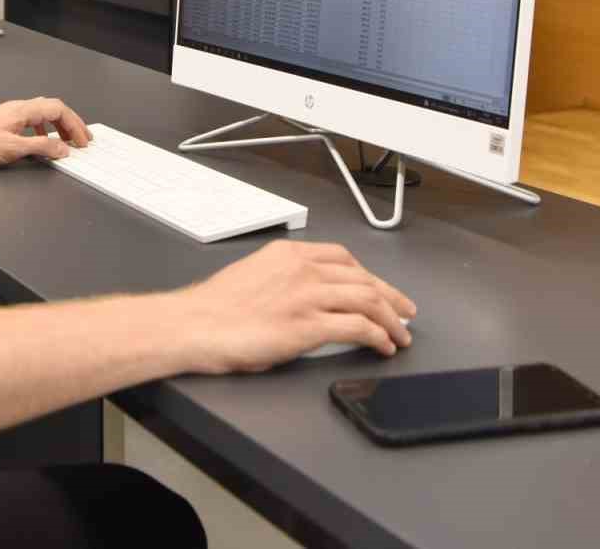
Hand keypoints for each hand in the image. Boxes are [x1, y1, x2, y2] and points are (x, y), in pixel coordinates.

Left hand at [0, 97, 91, 167]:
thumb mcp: (13, 149)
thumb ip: (41, 148)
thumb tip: (63, 149)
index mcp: (24, 110)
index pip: (59, 109)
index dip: (75, 124)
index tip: (83, 140)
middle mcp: (19, 107)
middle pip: (53, 109)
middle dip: (70, 124)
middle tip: (81, 140)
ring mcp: (11, 113)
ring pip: (42, 114)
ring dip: (57, 127)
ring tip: (64, 142)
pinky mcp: (4, 121)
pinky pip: (31, 121)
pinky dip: (43, 130)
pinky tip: (40, 143)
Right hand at [178, 241, 415, 373]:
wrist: (192, 325)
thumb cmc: (212, 308)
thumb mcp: (253, 276)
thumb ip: (285, 280)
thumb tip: (307, 299)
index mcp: (287, 254)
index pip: (343, 258)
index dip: (370, 275)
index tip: (380, 287)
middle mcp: (302, 270)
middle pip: (364, 278)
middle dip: (392, 297)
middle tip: (406, 312)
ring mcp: (307, 297)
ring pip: (369, 301)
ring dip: (392, 320)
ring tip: (402, 334)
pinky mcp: (309, 327)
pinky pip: (359, 328)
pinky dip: (378, 337)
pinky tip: (383, 346)